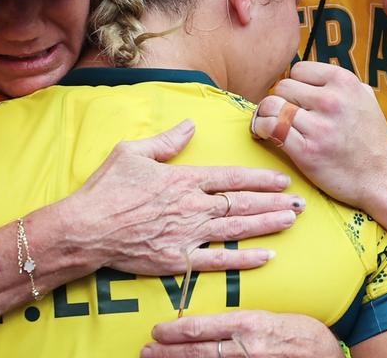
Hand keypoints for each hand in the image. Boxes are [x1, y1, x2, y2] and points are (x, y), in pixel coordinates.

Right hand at [64, 120, 305, 275]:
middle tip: (301, 203)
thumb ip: (167, 141)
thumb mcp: (132, 153)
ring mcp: (187, 235)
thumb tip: (190, 124)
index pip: (231, 178)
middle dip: (274, 202)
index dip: (260, 179)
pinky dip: (243, 259)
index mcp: (183, 179)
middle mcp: (191, 206)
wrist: (85, 229)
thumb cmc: (105, 189)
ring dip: (268, 225)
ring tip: (291, 222)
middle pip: (242, 203)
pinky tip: (266, 256)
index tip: (282, 180)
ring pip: (237, 229)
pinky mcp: (178, 260)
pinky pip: (218, 262)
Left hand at [142, 311, 342, 357]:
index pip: (202, 328)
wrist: (328, 357)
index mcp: (249, 324)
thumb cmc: (302, 334)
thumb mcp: (271, 318)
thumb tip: (211, 325)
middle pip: (197, 352)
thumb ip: (241, 323)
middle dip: (167, 352)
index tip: (158, 331)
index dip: (175, 331)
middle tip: (146, 350)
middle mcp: (246, 348)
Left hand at [252, 62, 386, 208]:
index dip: (296, 84)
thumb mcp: (364, 97)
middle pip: (282, 87)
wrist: (382, 177)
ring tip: (271, 123)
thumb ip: (338, 83)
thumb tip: (309, 74)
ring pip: (271, 105)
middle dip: (282, 100)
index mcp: (344, 82)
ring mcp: (318, 126)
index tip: (299, 99)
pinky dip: (261, 129)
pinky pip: (270, 127)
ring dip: (267, 114)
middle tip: (287, 115)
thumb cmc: (371, 137)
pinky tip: (266, 134)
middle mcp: (331, 100)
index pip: (298, 70)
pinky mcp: (306, 151)